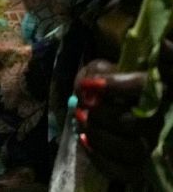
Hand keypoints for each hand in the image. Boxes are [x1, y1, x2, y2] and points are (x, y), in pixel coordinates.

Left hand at [74, 45, 172, 182]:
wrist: (108, 106)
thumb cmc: (106, 83)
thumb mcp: (102, 69)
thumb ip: (98, 71)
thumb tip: (91, 81)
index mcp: (156, 89)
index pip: (144, 87)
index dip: (116, 86)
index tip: (88, 84)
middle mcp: (160, 119)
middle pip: (135, 123)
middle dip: (101, 114)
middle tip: (81, 105)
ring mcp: (153, 144)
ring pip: (131, 149)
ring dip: (98, 135)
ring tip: (80, 119)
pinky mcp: (141, 166)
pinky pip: (125, 171)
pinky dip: (100, 158)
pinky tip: (84, 140)